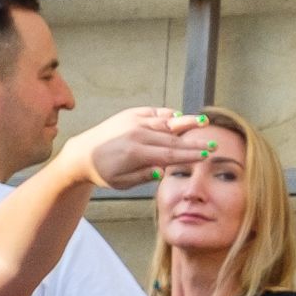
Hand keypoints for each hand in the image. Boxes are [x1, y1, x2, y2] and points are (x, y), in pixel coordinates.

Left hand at [68, 104, 216, 190]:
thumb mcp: (122, 183)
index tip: (207, 155)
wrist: (82, 153)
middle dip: (194, 142)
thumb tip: (163, 170)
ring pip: (165, 122)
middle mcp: (136, 133)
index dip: (190, 155)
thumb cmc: (104, 172)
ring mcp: (133, 121)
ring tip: (204, 121)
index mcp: (135, 153)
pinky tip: (179, 116)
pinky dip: (167, 114)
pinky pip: (153, 113)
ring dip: (185, 123)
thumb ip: (144, 176)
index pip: (170, 154)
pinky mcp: (130, 114)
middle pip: (172, 139)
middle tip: (213, 144)